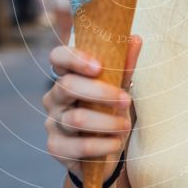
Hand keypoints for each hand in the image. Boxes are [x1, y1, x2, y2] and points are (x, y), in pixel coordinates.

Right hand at [43, 35, 141, 181]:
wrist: (103, 148)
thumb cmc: (107, 110)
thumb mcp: (118, 86)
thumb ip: (124, 65)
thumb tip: (135, 39)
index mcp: (67, 75)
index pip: (58, 57)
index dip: (74, 58)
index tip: (98, 66)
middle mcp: (54, 97)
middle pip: (67, 86)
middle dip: (101, 93)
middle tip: (126, 100)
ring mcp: (52, 122)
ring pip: (76, 118)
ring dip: (107, 122)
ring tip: (125, 125)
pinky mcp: (56, 147)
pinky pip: (78, 146)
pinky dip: (102, 145)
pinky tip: (115, 143)